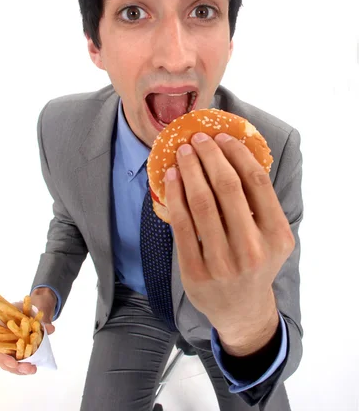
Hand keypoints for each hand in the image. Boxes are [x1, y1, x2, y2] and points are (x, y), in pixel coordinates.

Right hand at [0, 288, 55, 374]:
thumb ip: (39, 319)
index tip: (14, 363)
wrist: (32, 308)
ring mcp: (8, 347)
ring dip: (21, 369)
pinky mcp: (17, 351)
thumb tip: (50, 329)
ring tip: (33, 370)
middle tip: (28, 369)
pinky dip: (25, 366)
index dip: (3, 357)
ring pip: (10, 364)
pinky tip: (33, 368)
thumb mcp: (31, 308)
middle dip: (15, 367)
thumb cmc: (26, 307)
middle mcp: (0, 340)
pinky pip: (18, 362)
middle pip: (2, 360)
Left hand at [164, 132, 294, 344]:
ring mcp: (223, 263)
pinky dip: (175, 196)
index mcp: (276, 235)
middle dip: (209, 156)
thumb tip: (232, 154)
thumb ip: (260, 204)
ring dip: (189, 170)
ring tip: (182, 153)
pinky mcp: (196, 272)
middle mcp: (252, 249)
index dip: (237, 153)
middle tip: (197, 139)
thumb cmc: (255, 262)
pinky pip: (181, 225)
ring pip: (201, 203)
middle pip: (227, 187)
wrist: (241, 310)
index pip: (256, 181)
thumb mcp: (271, 237)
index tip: (222, 138)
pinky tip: (171, 179)